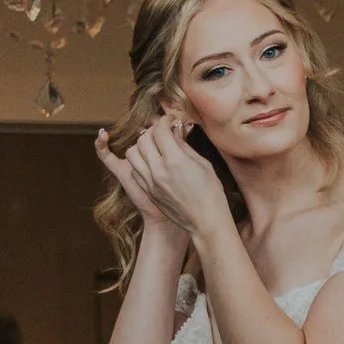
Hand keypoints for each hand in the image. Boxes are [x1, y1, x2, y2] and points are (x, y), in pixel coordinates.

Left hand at [96, 116, 218, 242]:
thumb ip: (185, 146)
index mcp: (175, 161)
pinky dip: (139, 161)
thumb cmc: (211, 194)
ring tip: (153, 146)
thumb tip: (176, 130)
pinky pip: (134, 169)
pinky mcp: (148, 191)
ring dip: (141, 145)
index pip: (160, 131)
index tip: (170, 120)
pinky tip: (151, 162)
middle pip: (143, 139)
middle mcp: (159, 170)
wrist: (206, 222)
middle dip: (152, 131)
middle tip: (162, 132)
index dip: (165, 121)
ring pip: (132, 153)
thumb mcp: (203, 165)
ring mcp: (151, 182)